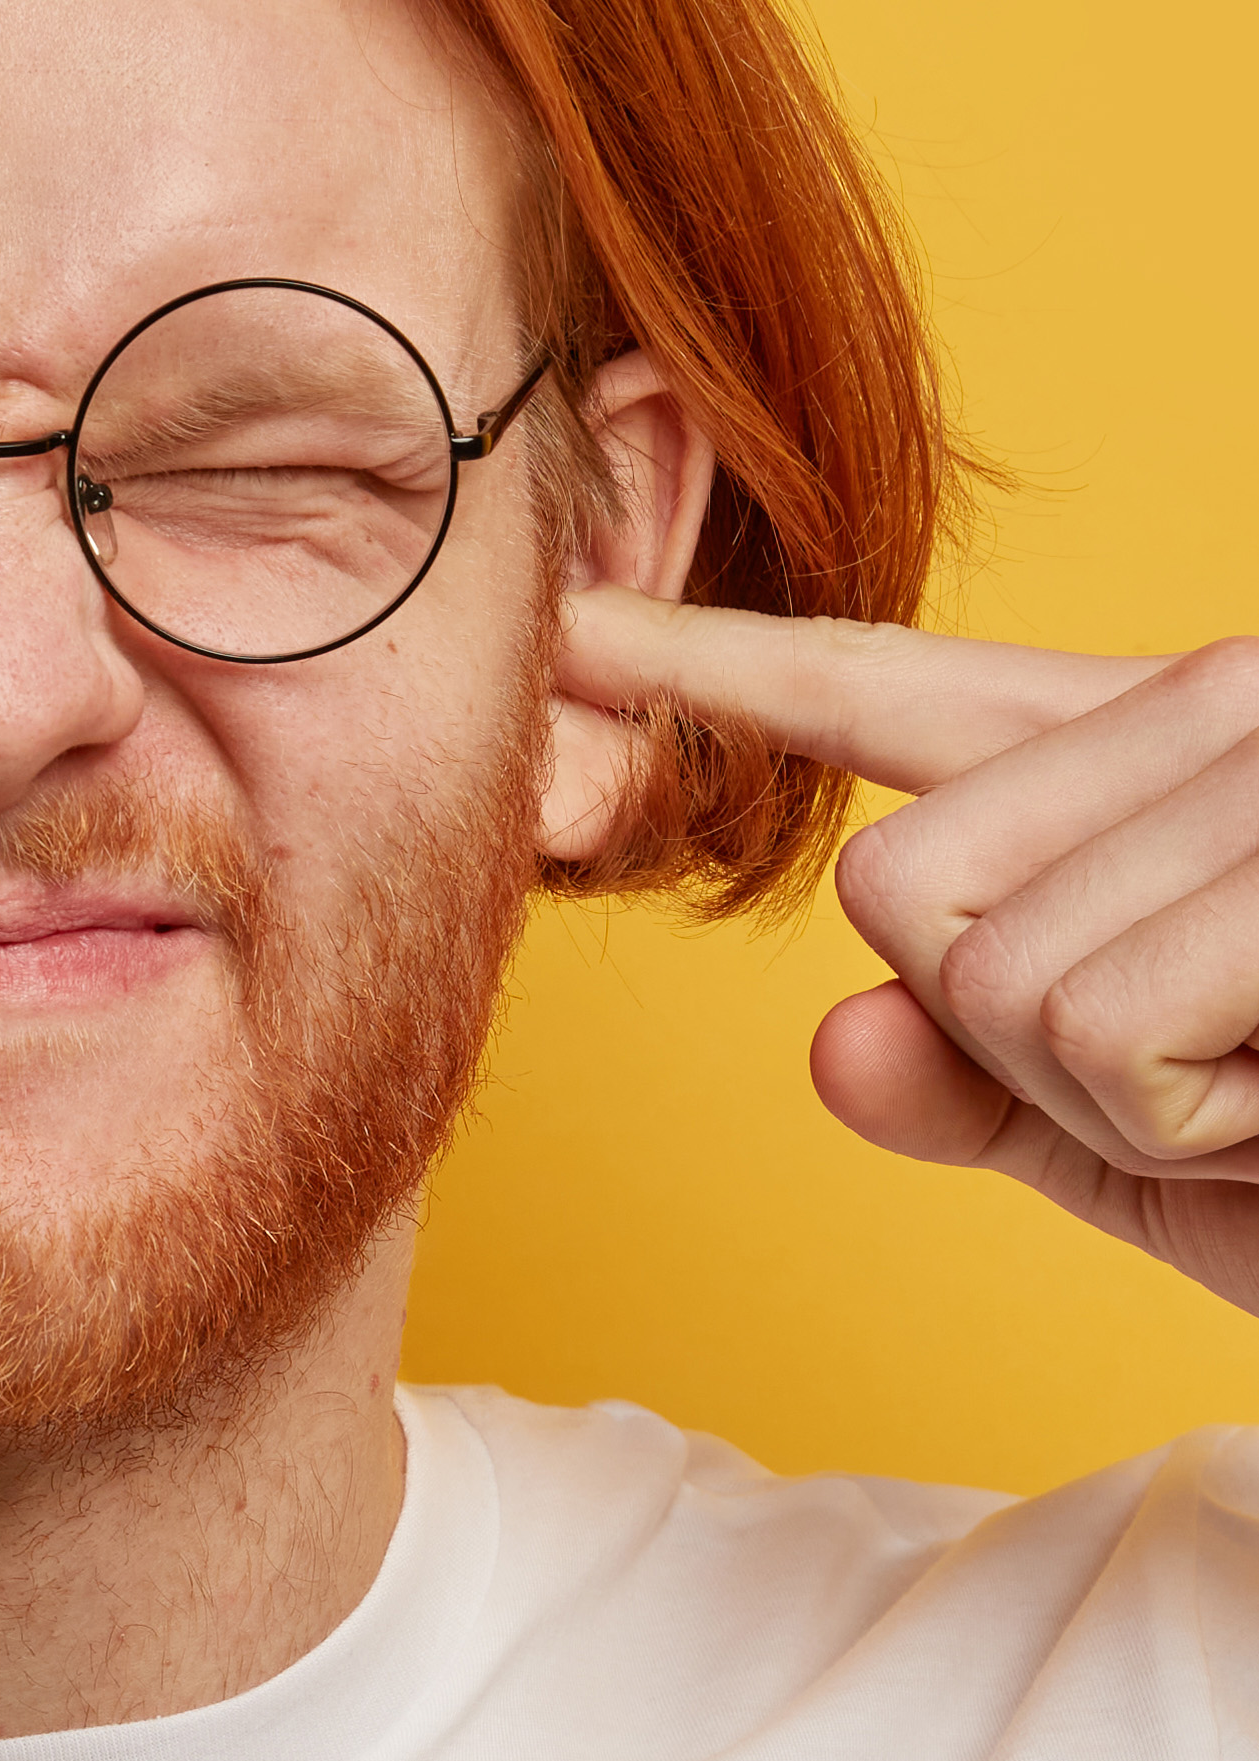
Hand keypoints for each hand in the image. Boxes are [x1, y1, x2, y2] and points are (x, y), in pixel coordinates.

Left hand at [559, 589, 1258, 1309]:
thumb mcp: (1138, 1135)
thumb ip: (967, 1081)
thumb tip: (838, 1036)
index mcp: (1163, 746)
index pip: (894, 689)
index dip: (715, 665)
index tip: (568, 625)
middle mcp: (1222, 703)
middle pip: (893, 889)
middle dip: (1036, 1053)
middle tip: (1230, 1079)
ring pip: (985, 983)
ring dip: (1138, 1108)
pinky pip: (1089, 1036)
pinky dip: (1188, 1127)